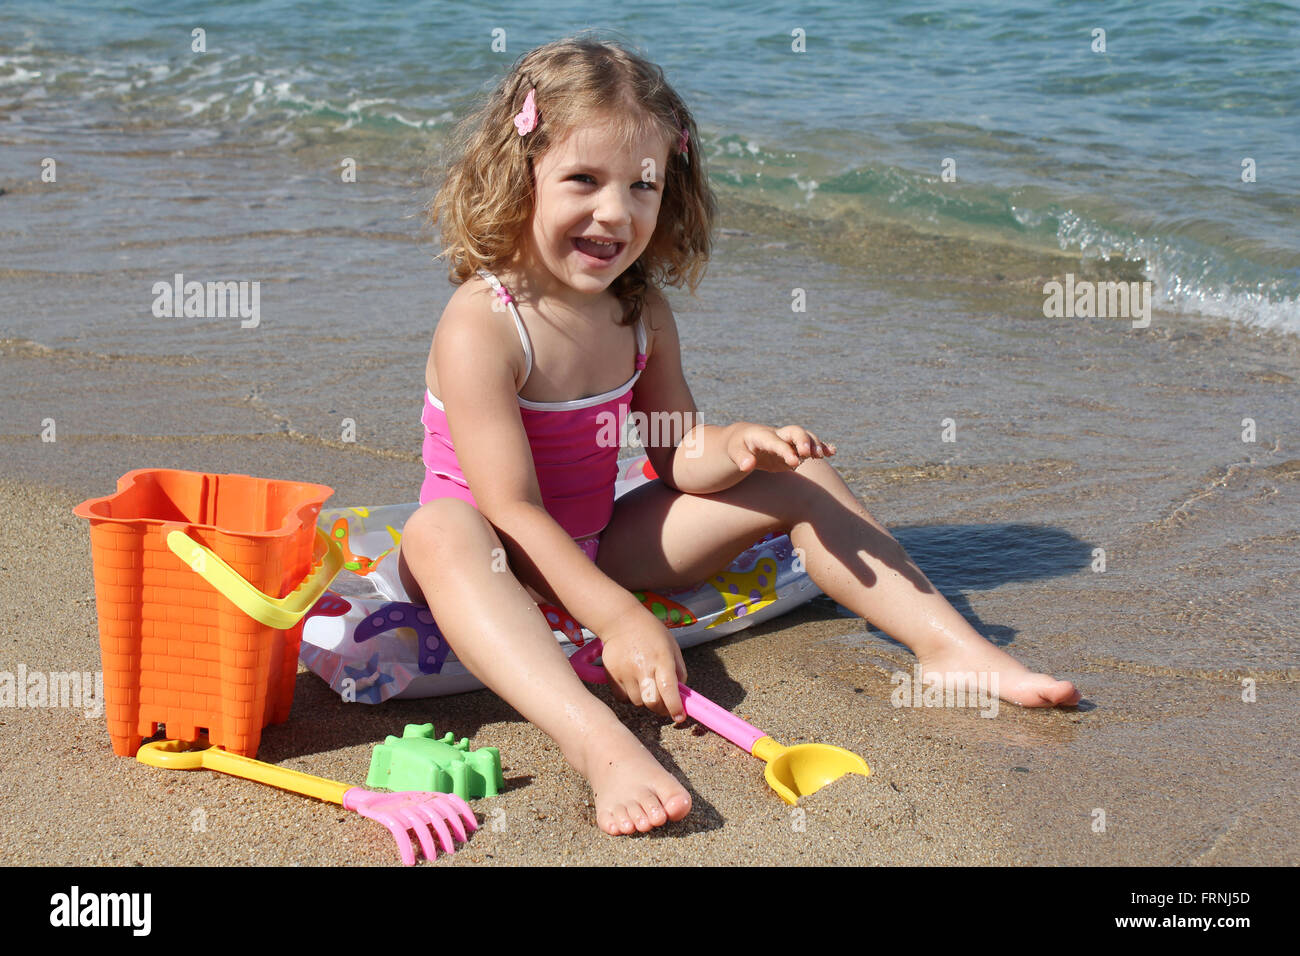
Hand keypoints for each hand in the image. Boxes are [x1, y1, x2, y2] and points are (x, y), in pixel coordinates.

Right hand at [596, 608, 687, 722]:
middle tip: (665, 705)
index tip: (679, 716)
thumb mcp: (672, 647)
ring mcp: (625, 672)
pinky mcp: (612, 675)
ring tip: (646, 683)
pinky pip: (623, 698)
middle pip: (652, 702)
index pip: (669, 689)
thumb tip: (680, 695)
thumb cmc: (651, 633)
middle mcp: (643, 667)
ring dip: (645, 699)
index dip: (675, 707)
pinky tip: (633, 682)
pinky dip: (630, 696)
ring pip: (638, 702)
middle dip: (661, 709)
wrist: (621, 621)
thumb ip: (679, 671)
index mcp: (661, 659)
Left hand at [727, 423, 835, 472]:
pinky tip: (833, 451)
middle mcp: (778, 435)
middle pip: (795, 432)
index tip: (794, 461)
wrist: (743, 440)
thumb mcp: (734, 452)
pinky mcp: (794, 450)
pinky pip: (810, 446)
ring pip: (805, 438)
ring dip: (815, 445)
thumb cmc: (737, 447)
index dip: (785, 450)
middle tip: (809, 454)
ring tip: (823, 455)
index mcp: (762, 435)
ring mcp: (788, 442)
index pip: (776, 441)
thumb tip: (747, 465)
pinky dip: (822, 447)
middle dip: (804, 441)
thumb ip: (740, 458)